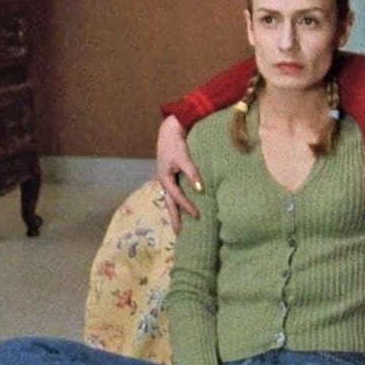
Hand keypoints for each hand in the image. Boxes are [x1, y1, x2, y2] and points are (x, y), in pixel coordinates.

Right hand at [156, 115, 200, 231]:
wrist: (169, 131)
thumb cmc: (176, 143)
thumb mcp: (184, 158)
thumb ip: (192, 173)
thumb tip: (200, 189)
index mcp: (165, 178)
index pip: (177, 197)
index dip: (187, 207)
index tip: (197, 216)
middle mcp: (164, 181)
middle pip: (169, 204)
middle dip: (174, 218)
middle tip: (179, 233)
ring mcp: (166, 179)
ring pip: (170, 200)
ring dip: (175, 211)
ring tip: (180, 225)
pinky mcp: (170, 176)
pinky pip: (173, 193)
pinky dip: (177, 202)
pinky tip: (182, 207)